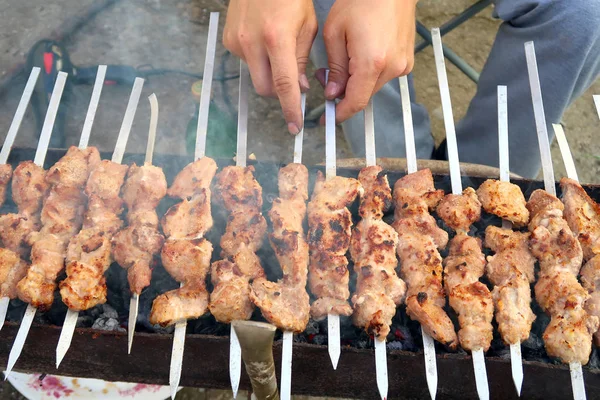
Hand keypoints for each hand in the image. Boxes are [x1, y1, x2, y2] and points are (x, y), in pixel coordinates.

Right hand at [223, 0, 317, 134]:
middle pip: (265, 89)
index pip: (284, 85)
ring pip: (254, 75)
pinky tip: (262, 39)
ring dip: (267, 72)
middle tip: (290, 80)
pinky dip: (256, 58)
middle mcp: (252, 42)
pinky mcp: (228, 39)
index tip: (294, 125)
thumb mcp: (307, 26)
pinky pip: (245, 61)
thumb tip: (298, 89)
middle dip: (278, 91)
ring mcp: (237, 41)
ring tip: (275, 47)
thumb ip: (301, 60)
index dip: (290, 109)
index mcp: (277, 39)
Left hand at [317, 0, 416, 122]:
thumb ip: (334, 68)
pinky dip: (369, 73)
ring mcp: (402, 64)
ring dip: (356, 82)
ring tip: (343, 60)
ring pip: (373, 86)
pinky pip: (383, 75)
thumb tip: (334, 93)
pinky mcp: (407, 60)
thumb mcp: (335, 33)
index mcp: (372, 63)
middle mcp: (392, 67)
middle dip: (343, 93)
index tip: (328, 119)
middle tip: (326, 78)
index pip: (355, 102)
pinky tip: (360, 54)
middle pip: (364, 96)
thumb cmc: (362, 0)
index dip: (339, 114)